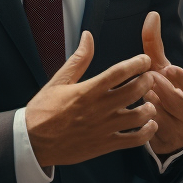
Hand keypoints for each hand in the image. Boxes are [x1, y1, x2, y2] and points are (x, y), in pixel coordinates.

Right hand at [25, 32, 158, 167]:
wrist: (33, 142)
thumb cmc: (44, 110)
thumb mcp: (58, 81)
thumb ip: (78, 59)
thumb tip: (88, 36)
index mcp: (87, 91)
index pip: (119, 72)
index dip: (137, 63)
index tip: (144, 60)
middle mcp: (98, 109)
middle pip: (134, 91)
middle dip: (147, 81)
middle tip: (149, 78)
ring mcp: (103, 129)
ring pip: (139, 116)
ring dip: (149, 107)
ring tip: (149, 102)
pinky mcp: (105, 145)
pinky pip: (134, 140)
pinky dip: (147, 132)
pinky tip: (149, 125)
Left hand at [140, 12, 182, 156]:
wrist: (172, 129)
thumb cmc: (166, 89)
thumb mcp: (163, 69)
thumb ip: (155, 44)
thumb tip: (152, 14)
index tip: (170, 68)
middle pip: (175, 103)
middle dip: (161, 90)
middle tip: (149, 80)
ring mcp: (175, 130)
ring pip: (161, 118)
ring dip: (149, 105)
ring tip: (139, 94)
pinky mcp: (161, 143)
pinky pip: (150, 133)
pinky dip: (141, 122)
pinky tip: (129, 113)